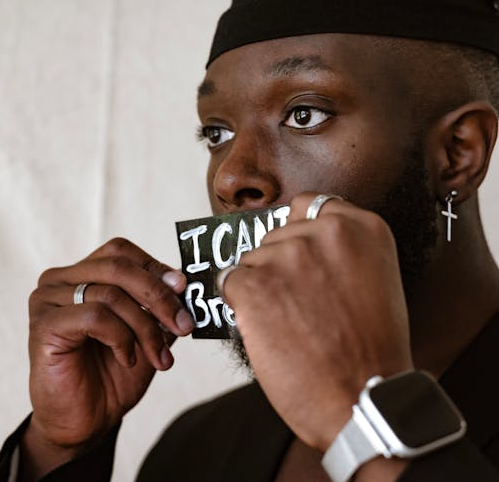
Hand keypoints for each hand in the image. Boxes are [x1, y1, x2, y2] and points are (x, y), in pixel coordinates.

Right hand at [21, 238, 193, 478]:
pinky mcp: (44, 325)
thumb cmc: (111, 376)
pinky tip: (128, 358)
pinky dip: (122, 338)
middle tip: (183, 325)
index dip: (154, 267)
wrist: (85, 423)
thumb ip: (158, 304)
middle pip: (117, 266)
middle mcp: (58, 281)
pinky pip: (95, 316)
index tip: (183, 289)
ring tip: (158, 357)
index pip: (120, 251)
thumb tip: (183, 279)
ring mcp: (47, 301)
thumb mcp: (145, 333)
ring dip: (145, 327)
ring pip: (110, 294)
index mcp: (79, 274)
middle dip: (158, 296)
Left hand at [221, 193, 413, 450]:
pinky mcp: (254, 283)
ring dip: (259, 289)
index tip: (298, 258)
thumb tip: (295, 243)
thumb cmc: (371, 351)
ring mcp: (287, 256)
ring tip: (289, 325)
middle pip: (274, 236)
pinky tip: (269, 331)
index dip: (296, 233)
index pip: (308, 206)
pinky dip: (241, 307)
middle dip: (277, 266)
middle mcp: (324, 232)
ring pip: (251, 261)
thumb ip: (340, 253)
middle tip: (297, 307)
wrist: (363, 399)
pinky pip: (230, 283)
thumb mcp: (375, 281)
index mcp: (362, 226)